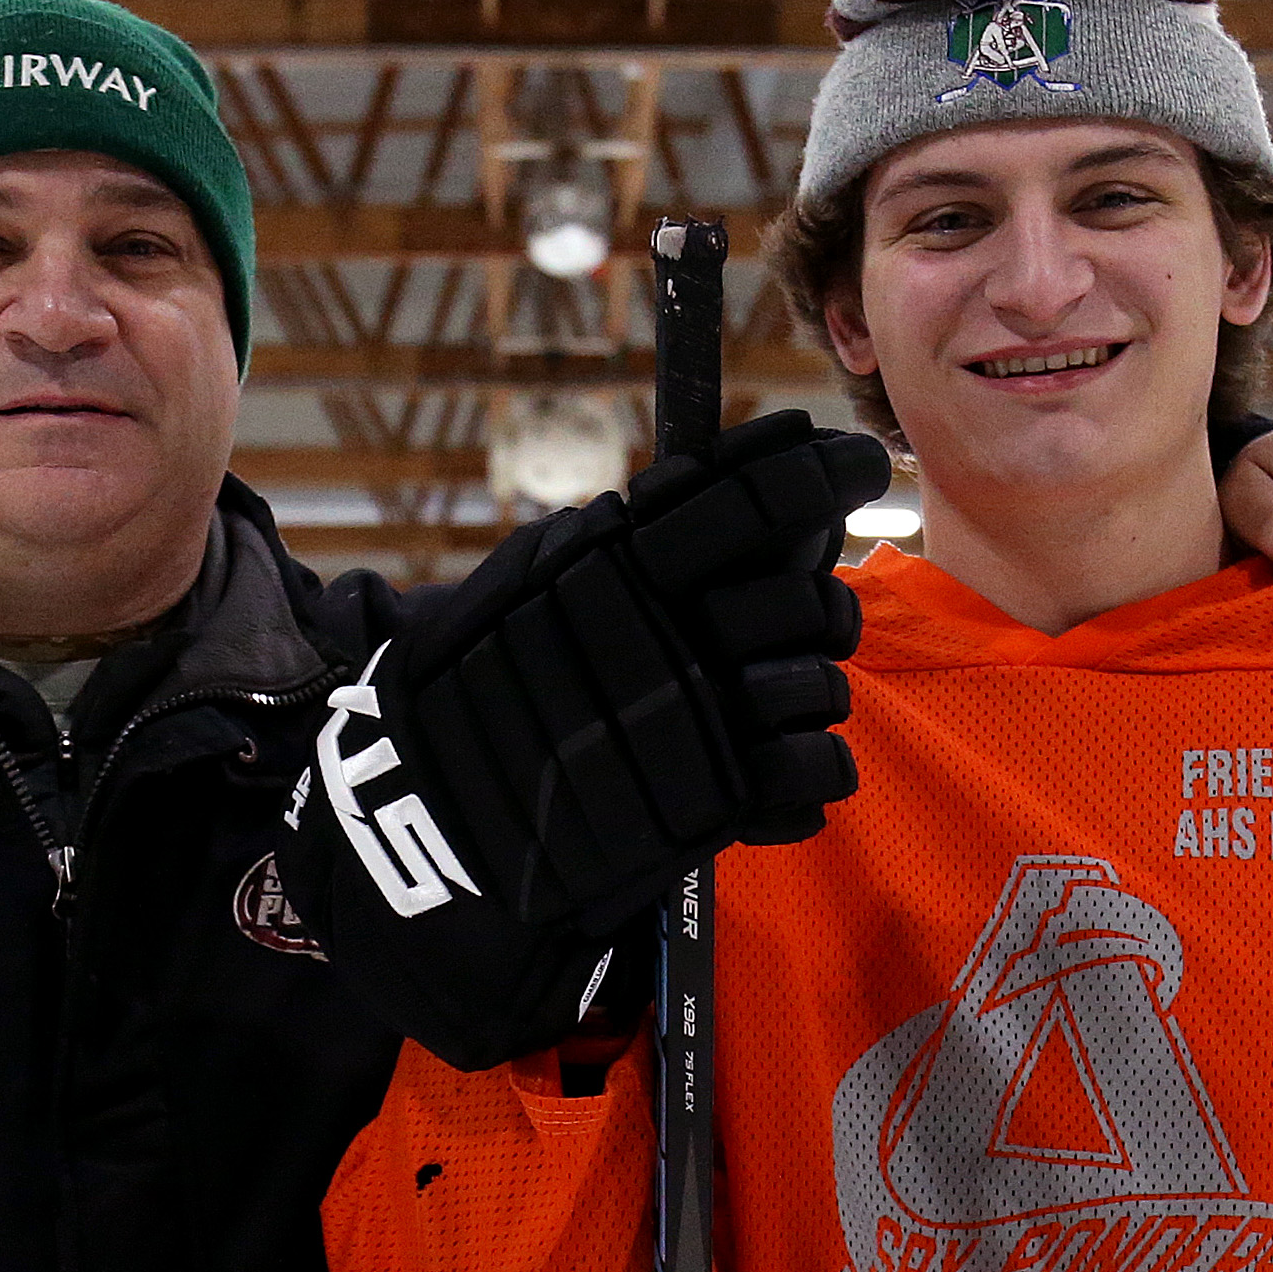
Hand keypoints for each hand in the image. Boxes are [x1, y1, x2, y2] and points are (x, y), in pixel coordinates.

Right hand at [333, 408, 888, 938]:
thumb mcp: (532, 574)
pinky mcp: (704, 810)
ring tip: (770, 700)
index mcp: (619, 566)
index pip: (754, 498)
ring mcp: (689, 727)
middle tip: (798, 622)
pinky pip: (815, 770)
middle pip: (808, 599)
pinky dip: (815, 766)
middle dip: (819, 609)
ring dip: (812, 691)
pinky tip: (787, 764)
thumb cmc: (478, 681)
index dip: (821, 469)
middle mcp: (664, 638)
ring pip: (821, 684)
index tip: (851, 461)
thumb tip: (728, 477)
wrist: (421, 809)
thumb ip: (621, 534)